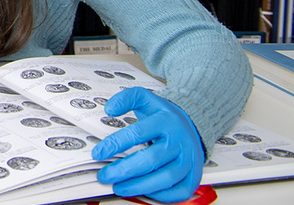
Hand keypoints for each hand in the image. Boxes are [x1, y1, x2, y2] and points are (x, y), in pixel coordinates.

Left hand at [92, 87, 204, 202]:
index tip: (98, 153)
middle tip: (105, 176)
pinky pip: (180, 191)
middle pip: (151, 160)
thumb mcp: (145, 99)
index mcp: (166, 121)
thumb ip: (126, 98)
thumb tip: (110, 108)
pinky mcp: (195, 174)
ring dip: (140, 186)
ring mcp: (189, 159)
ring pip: (166, 178)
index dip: (116, 144)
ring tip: (119, 187)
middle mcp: (180, 141)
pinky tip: (143, 191)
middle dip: (124, 170)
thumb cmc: (164, 117)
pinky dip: (161, 195)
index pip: (138, 133)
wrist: (192, 124)